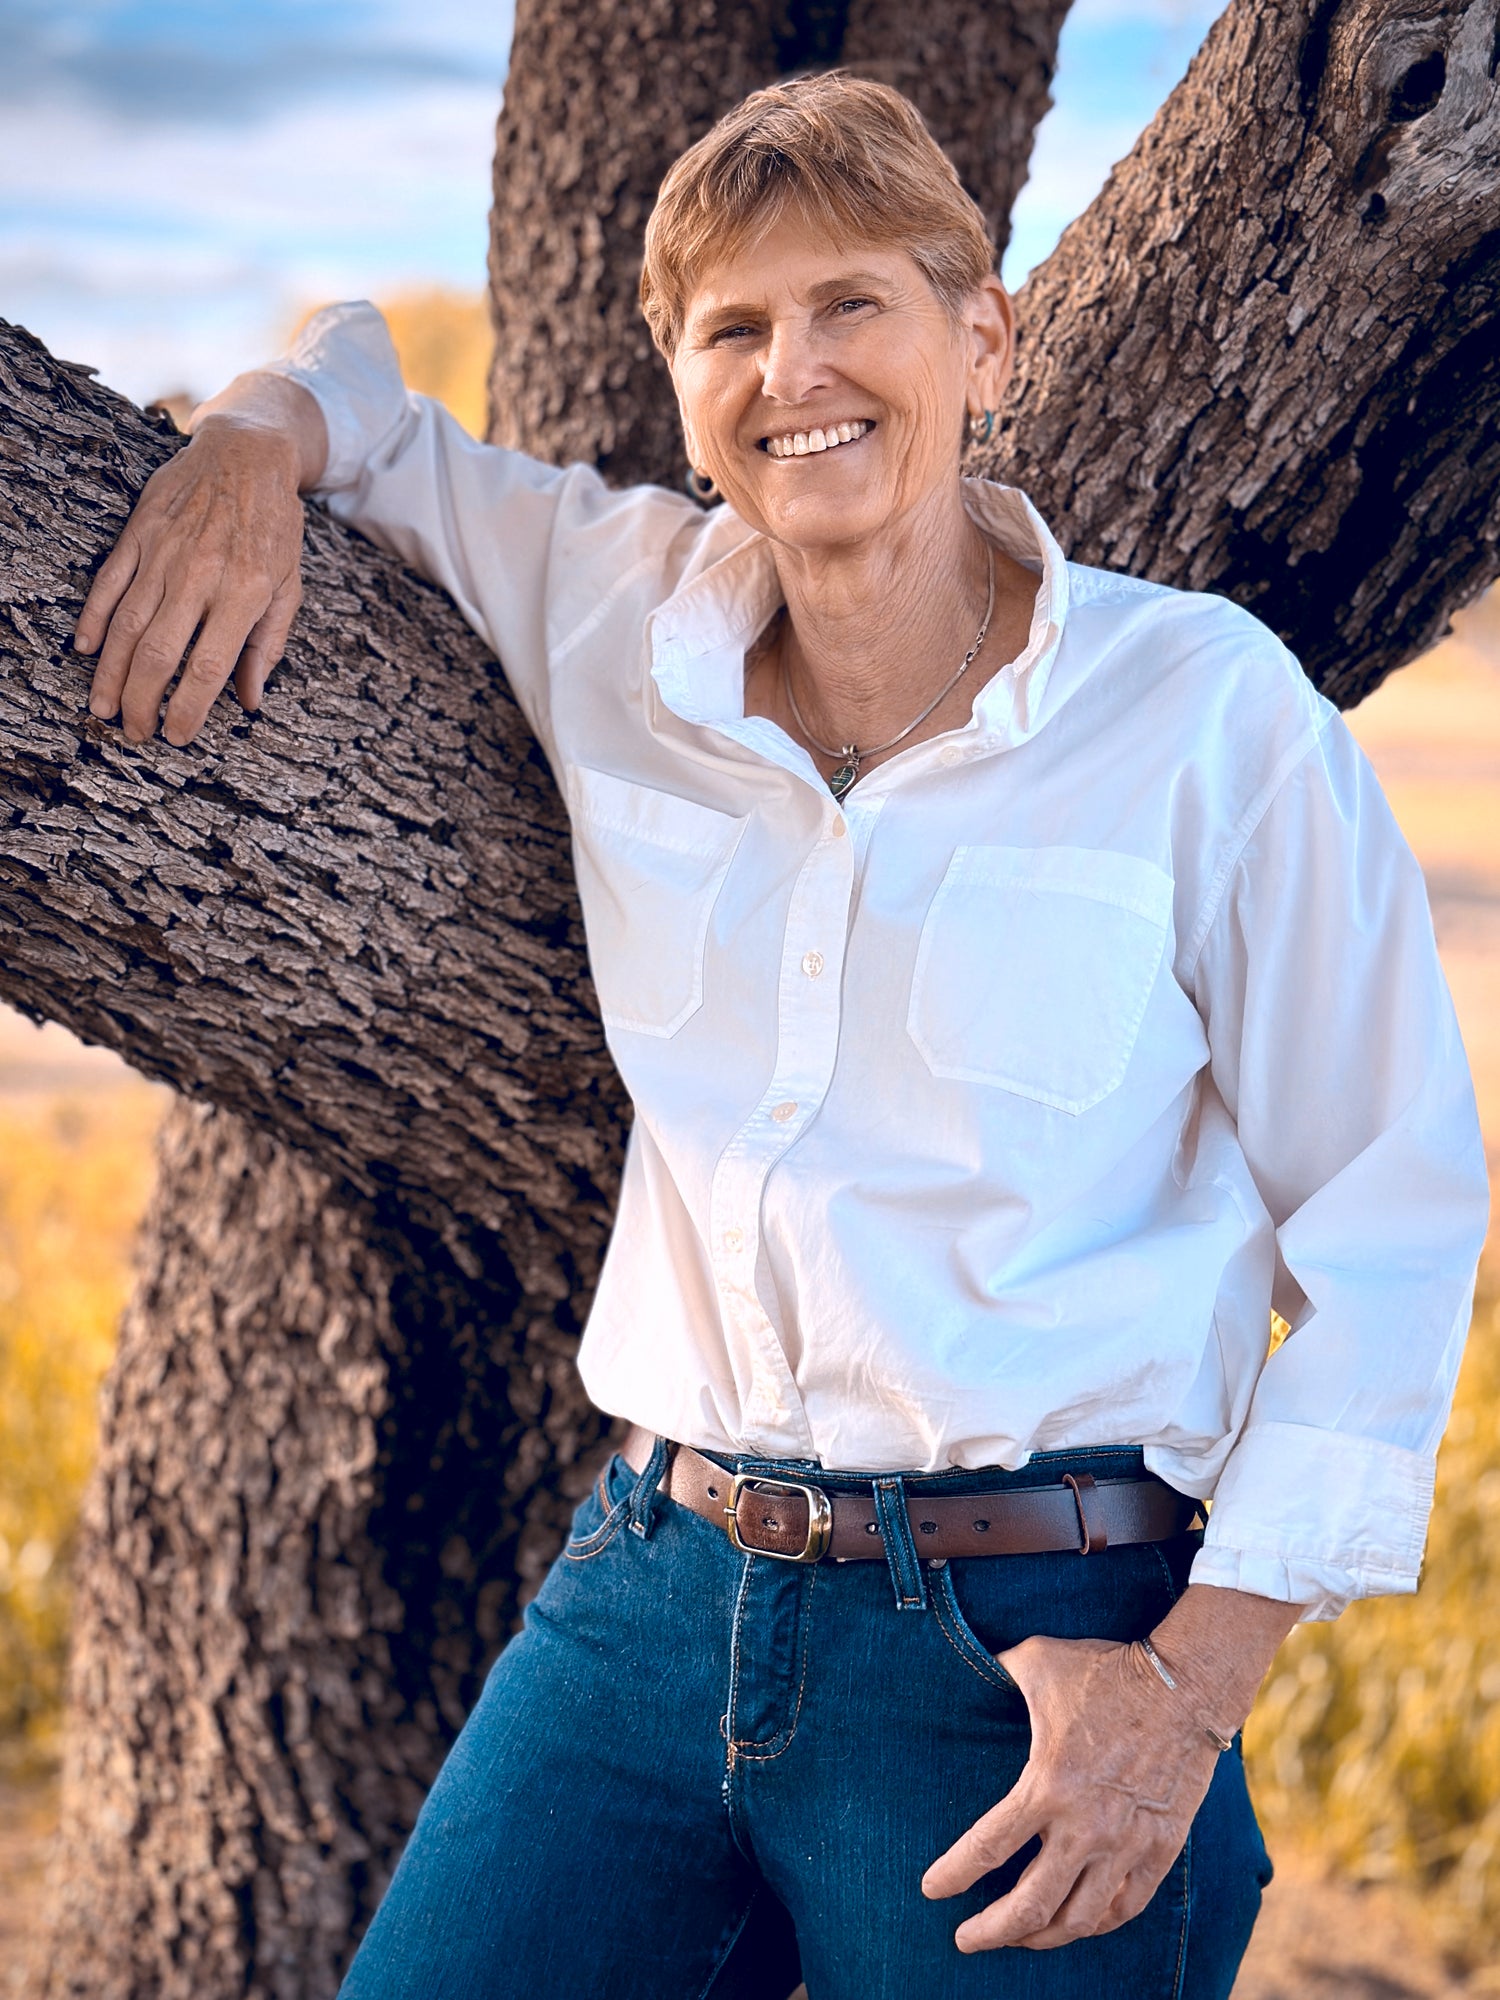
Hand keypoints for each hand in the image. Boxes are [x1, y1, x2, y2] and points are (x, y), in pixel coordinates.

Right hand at [74, 411, 310, 747]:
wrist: (245, 454)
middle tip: (135, 732)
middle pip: (159, 654)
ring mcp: (164, 553)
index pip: (207, 667)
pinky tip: (86, 649)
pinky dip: (94, 617)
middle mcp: (200, 576)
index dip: (188, 709)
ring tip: (104, 708)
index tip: (176, 736)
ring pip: (127, 624)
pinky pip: (109, 582)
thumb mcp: (288, 587)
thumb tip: (251, 701)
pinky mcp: (139, 533)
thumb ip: (267, 645)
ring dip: (111, 672)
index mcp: (244, 593)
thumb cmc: (274, 527)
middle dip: (142, 702)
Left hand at [921, 1633, 1219, 1951]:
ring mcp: (1126, 1844)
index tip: (931, 1890)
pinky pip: (1124, 1908)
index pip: (987, 1848)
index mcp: (1047, 1784)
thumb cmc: (1105, 1671)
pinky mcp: (1160, 1850)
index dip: (953, 1876)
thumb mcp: (1039, 1660)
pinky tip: (1074, 1922)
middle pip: (1030, 1906)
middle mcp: (1085, 1826)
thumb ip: (999, 1672)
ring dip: (1040, 1938)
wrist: (1184, 1686)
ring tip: (1017, 1938)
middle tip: (965, 1940)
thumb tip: (969, 1664)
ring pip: (1077, 1919)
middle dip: (991, 1932)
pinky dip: (1094, 1923)